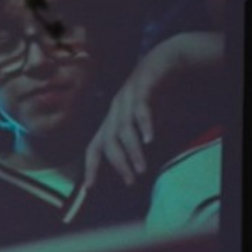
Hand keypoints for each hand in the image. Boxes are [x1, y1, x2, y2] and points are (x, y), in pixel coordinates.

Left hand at [81, 31, 224, 194]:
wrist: (162, 64)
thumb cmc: (150, 98)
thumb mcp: (139, 123)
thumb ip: (134, 143)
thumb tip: (134, 169)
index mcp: (110, 122)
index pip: (95, 147)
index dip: (90, 167)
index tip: (89, 188)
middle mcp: (114, 112)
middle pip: (108, 142)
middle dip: (118, 164)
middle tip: (130, 182)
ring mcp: (126, 100)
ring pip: (124, 130)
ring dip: (132, 151)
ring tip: (141, 169)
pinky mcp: (142, 89)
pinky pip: (141, 109)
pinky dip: (145, 125)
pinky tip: (150, 139)